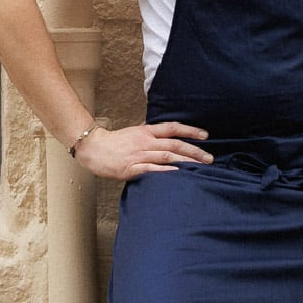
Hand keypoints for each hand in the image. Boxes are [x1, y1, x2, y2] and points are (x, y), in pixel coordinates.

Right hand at [73, 121, 212, 180]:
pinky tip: (178, 174)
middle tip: (210, 158)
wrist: (93, 148)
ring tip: (200, 167)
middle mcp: (145, 141)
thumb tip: (168, 136)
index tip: (206, 136)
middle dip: (194, 151)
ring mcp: (139, 154)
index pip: (173, 128)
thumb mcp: (135, 133)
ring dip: (186, 161)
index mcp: (147, 132)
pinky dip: (166, 171)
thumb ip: (151, 135)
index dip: (190, 131)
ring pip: (167, 156)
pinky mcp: (131, 168)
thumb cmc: (114, 143)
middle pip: (174, 144)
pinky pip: (151, 169)